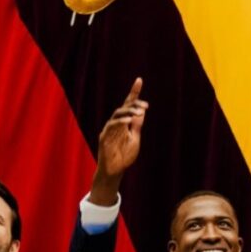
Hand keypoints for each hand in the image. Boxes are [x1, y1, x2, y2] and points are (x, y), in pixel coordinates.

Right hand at [89, 77, 147, 205]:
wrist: (115, 171)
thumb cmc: (124, 157)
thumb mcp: (134, 139)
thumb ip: (137, 126)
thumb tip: (141, 111)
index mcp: (124, 123)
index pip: (128, 105)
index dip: (133, 92)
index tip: (139, 80)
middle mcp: (116, 124)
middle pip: (124, 106)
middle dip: (134, 103)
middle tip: (146, 106)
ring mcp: (109, 130)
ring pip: (117, 113)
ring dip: (129, 111)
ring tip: (140, 112)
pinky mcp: (104, 137)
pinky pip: (112, 125)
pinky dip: (121, 122)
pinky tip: (129, 120)